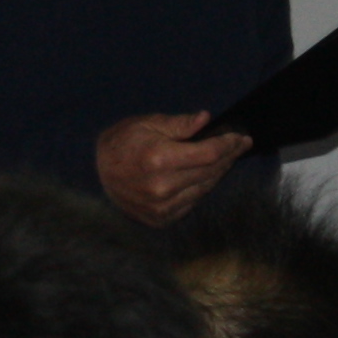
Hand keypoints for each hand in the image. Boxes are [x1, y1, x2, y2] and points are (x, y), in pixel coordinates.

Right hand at [94, 111, 250, 227]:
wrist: (96, 172)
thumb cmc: (122, 142)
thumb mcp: (148, 124)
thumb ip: (179, 124)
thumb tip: (206, 119)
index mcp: (158, 159)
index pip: (208, 154)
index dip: (228, 145)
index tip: (241, 137)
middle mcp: (161, 187)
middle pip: (210, 172)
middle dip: (228, 156)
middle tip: (240, 145)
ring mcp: (161, 206)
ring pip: (204, 188)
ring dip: (218, 172)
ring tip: (226, 157)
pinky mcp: (161, 218)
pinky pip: (192, 202)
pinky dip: (201, 187)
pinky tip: (206, 175)